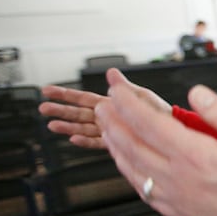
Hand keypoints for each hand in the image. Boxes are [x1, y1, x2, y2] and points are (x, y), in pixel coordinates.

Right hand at [39, 68, 169, 148]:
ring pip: (85, 128)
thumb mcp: (142, 95)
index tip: (48, 91)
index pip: (84, 98)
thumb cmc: (161, 111)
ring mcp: (112, 129)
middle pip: (80, 113)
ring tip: (53, 126)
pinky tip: (74, 139)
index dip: (65, 94)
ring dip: (68, 127)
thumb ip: (124, 87)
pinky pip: (98, 143)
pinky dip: (86, 142)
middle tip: (43, 109)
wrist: (173, 129)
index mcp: (112, 103)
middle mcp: (109, 116)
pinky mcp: (118, 142)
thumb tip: (112, 72)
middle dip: (61, 110)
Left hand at [95, 80, 216, 215]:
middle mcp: (183, 181)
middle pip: (133, 147)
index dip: (128, 104)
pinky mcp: (183, 214)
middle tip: (102, 105)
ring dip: (117, 148)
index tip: (116, 90)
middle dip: (114, 123)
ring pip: (134, 172)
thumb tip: (193, 91)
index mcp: (200, 156)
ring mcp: (180, 201)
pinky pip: (146, 192)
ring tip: (110, 129)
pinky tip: (130, 162)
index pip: (150, 124)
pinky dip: (131, 173)